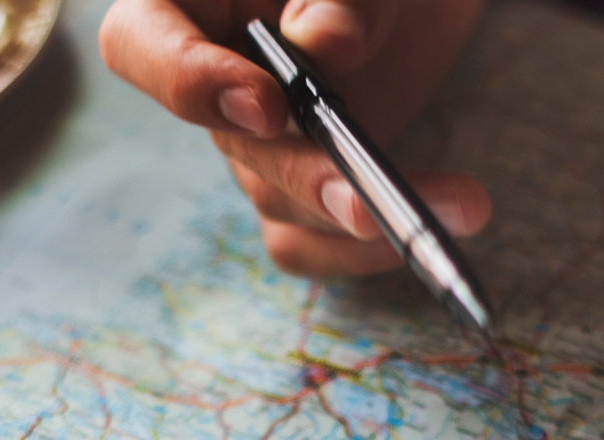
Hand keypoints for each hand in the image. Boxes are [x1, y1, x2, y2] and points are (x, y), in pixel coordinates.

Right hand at [100, 0, 490, 275]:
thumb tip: (326, 45)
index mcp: (191, 2)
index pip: (139, 43)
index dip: (187, 82)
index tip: (265, 104)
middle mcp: (211, 77)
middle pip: (233, 144)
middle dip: (307, 176)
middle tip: (367, 200)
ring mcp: (253, 140)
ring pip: (277, 202)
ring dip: (364, 218)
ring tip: (464, 204)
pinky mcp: (299, 184)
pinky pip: (308, 240)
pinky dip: (367, 252)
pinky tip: (435, 231)